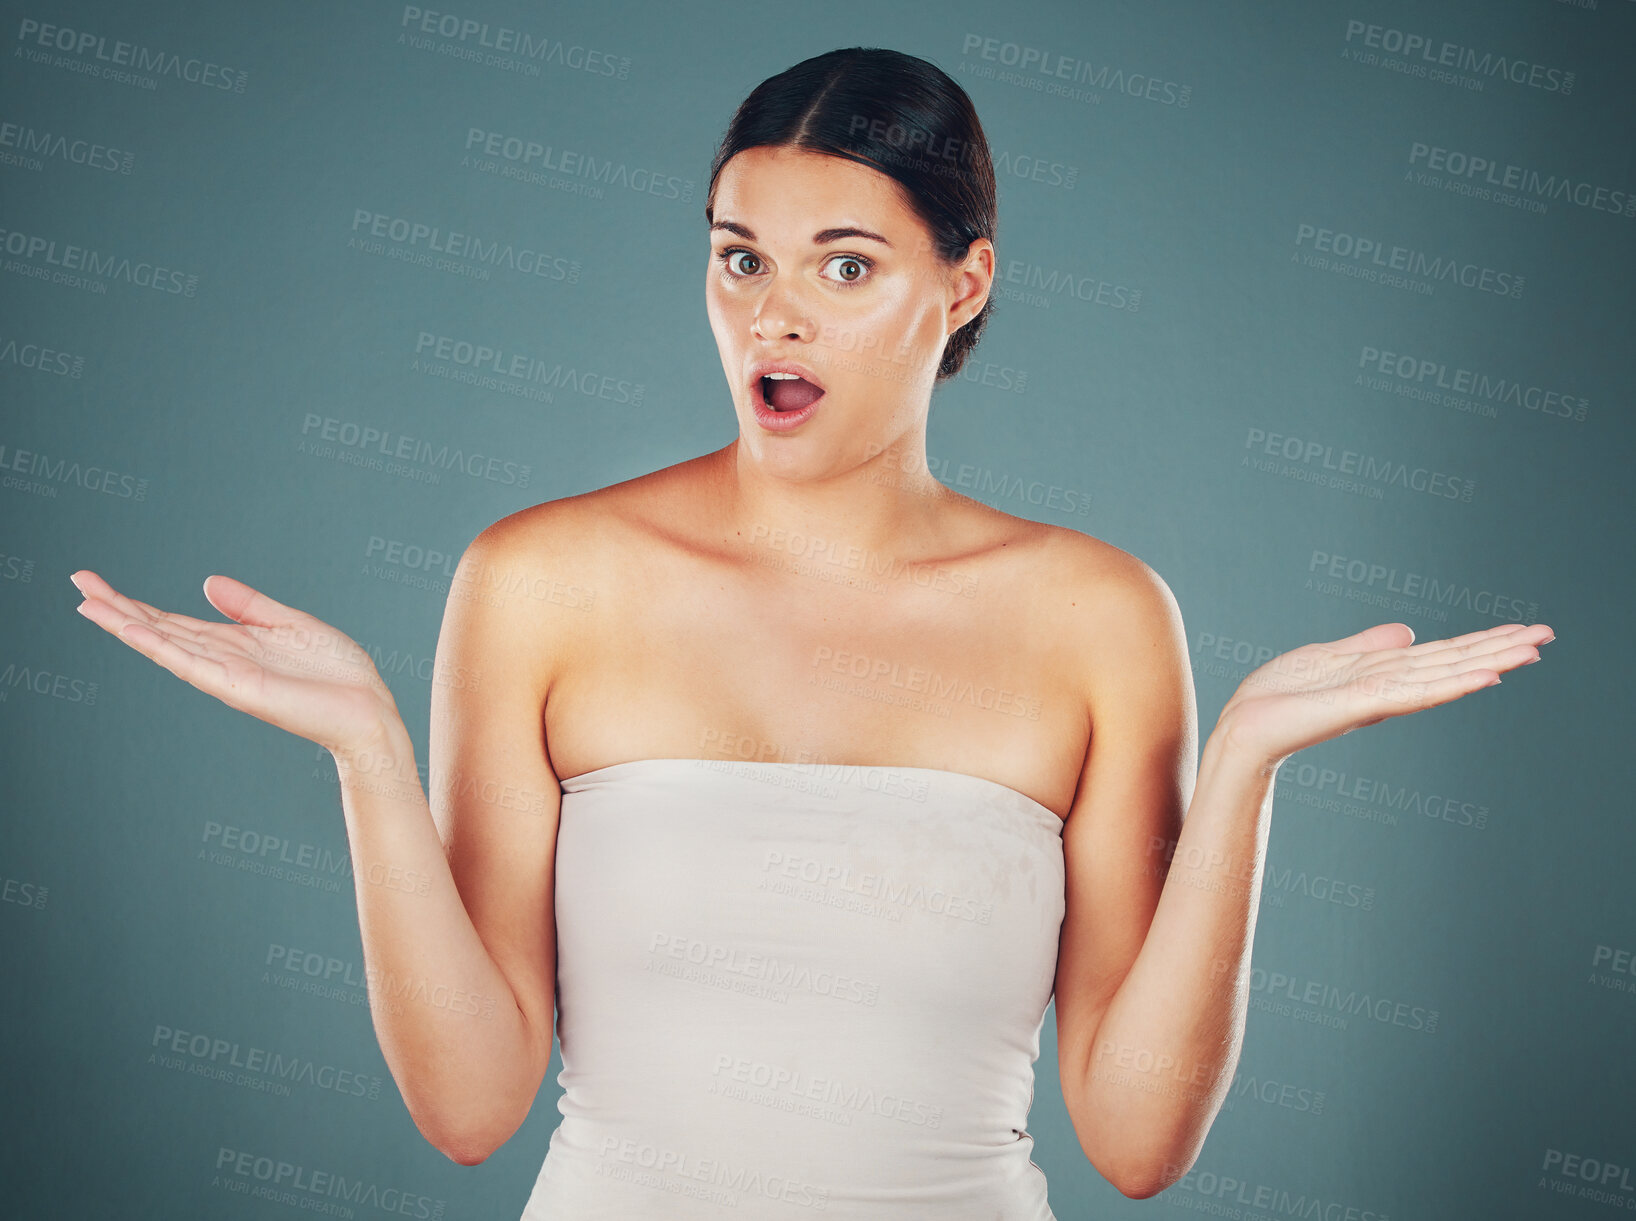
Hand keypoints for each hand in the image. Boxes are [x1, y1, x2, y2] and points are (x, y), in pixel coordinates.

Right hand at [70, 569, 402, 754]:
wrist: (368, 708)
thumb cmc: (337, 673)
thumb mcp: (291, 623)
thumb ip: (250, 605)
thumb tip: (208, 582)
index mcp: (233, 644)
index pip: (173, 622)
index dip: (136, 604)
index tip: (97, 583)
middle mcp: (222, 661)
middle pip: (160, 631)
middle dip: (119, 609)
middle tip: (78, 582)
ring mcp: (227, 676)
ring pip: (167, 646)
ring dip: (128, 625)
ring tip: (90, 604)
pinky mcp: (240, 687)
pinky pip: (193, 664)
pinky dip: (161, 646)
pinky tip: (134, 630)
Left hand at [1215, 620, 1553, 769]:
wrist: (1244, 727)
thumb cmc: (1277, 697)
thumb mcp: (1326, 657)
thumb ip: (1369, 645)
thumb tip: (1409, 632)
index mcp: (1381, 674)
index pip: (1440, 655)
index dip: (1480, 642)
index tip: (1522, 630)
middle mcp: (1388, 687)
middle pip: (1452, 663)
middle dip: (1498, 648)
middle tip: (1548, 635)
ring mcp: (1378, 697)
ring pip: (1442, 675)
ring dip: (1487, 661)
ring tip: (1531, 650)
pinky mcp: (1361, 706)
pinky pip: (1412, 693)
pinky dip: (1449, 684)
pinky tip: (1483, 677)